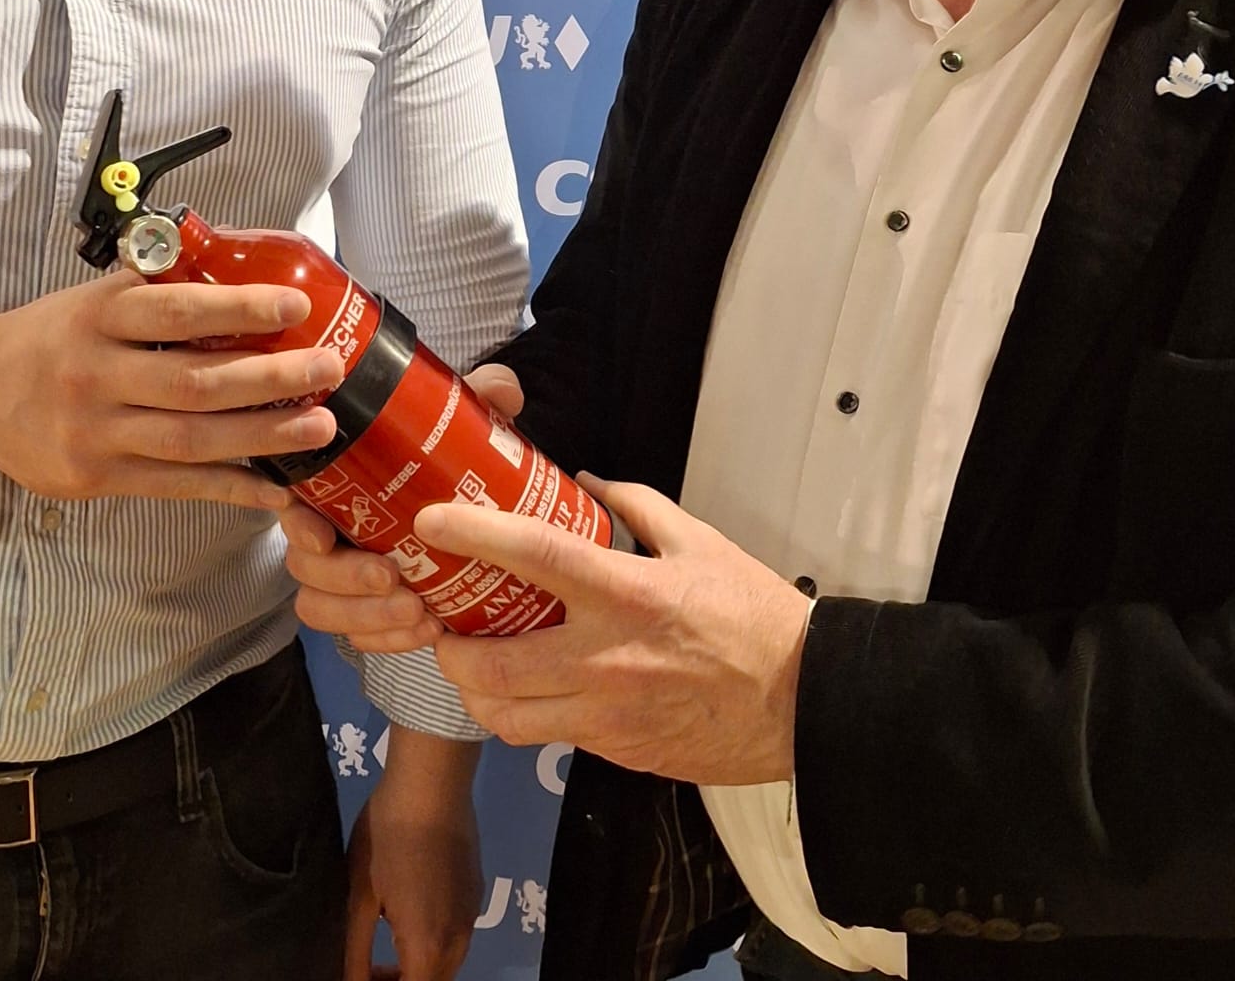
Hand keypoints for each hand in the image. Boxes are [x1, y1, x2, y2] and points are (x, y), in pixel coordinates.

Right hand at [0, 269, 342, 505]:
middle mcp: (95, 375)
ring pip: (191, 440)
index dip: (239, 310)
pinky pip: (174, 486)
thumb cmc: (52, 337)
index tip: (295, 307)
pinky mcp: (95, 479)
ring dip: (263, 436)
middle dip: (270, 379)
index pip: (176, 312)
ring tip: (318, 428)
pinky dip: (229, 487)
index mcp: (99, 318)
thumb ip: (156, 290)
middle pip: (194, 383)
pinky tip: (274, 488)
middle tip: (327, 370)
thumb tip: (241, 270)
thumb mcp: (93, 298)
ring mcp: (94, 432)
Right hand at [284, 364, 525, 649]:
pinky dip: (386, 641)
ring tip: (418, 612)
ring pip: (323, 610)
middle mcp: (330, 529)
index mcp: (338, 481)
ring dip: (365, 617)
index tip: (324, 537)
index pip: (293, 503)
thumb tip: (502, 390)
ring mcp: (344, 577)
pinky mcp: (367, 612)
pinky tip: (427, 633)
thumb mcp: (468, 421)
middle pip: (305, 567)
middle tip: (391, 576)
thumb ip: (484, 397)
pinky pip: (358, 639)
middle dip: (344, 578)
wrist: (478, 509)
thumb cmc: (453, 457)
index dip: (298, 524)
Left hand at [344, 728, 482, 980]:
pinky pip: (458, 934)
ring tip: (387, 941)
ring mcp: (472, 912)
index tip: (361, 976)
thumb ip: (356, 952)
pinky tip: (411, 909)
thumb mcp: (360, 898)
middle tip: (369, 968)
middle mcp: (458, 938)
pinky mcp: (476, 889)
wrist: (430, 784)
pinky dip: (435, 940)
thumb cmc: (386, 838)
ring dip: (420, 964)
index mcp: (426, 946)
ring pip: (449, 962)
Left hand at [420, 477, 812, 785]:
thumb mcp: (701, 541)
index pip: (535, 556)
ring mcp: (607, 715)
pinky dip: (522, 713)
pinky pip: (549, 736)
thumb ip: (638, 506)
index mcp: (628, 593)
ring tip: (469, 664)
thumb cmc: (753, 614)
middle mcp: (605, 659)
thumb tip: (585, 482)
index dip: (475, 535)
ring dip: (474, 691)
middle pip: (494, 664)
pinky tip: (527, 688)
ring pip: (507, 717)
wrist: (803, 703)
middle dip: (448, 645)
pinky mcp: (615, 752)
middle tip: (440, 620)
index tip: (431, 521)